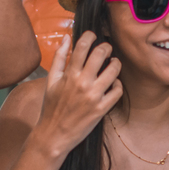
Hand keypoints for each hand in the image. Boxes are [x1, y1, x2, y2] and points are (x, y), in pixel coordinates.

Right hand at [29, 33, 121, 158]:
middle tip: (106, 49)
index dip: (90, 35)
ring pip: (113, 70)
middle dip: (106, 47)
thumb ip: (59, 57)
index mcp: (69, 74)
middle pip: (101, 54)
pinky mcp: (101, 109)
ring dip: (116, 63)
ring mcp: (93, 96)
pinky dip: (117, 84)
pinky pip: (117, 91)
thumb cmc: (51, 107)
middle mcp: (82, 83)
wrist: (54, 134)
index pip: (82, 46)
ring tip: (113, 64)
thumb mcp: (51, 80)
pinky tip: (113, 84)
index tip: (93, 35)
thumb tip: (66, 37)